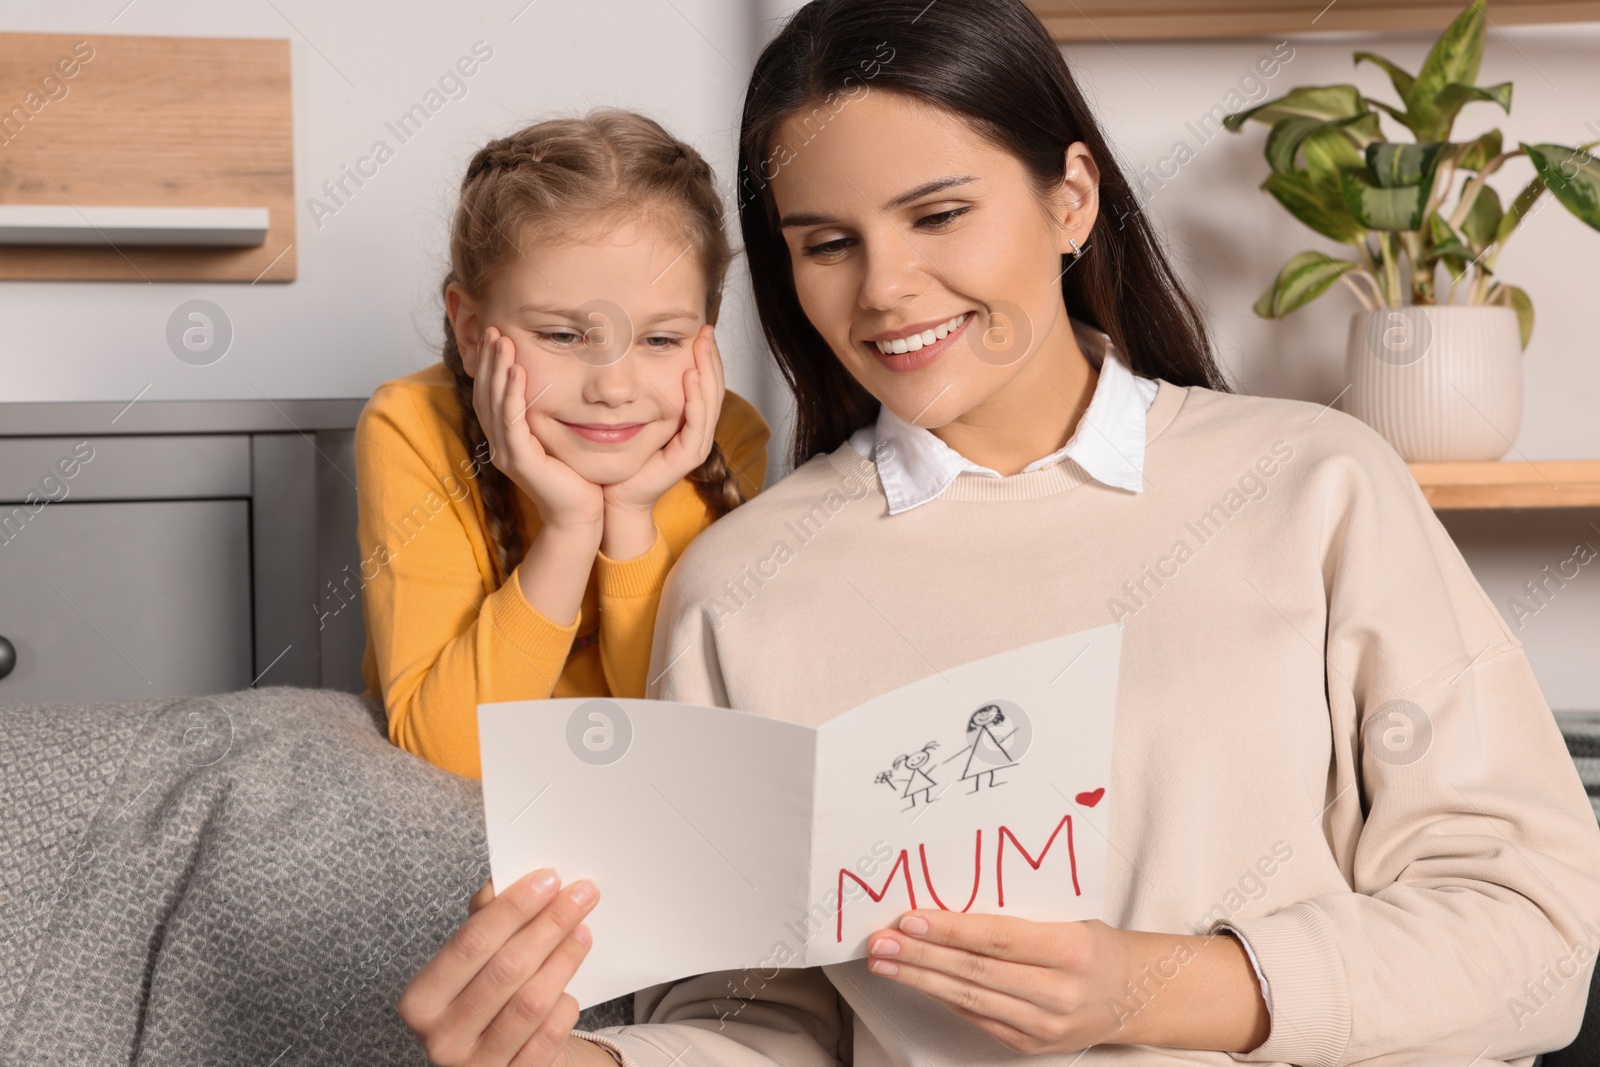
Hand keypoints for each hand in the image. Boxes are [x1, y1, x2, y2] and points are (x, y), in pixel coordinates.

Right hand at [398, 869, 610, 1066]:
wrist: (501, 1062)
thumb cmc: (485, 1001)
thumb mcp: (473, 963)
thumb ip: (482, 921)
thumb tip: (499, 880)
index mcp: (421, 1000)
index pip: (470, 942)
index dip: (513, 908)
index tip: (549, 878)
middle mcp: (441, 1038)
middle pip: (506, 969)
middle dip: (549, 925)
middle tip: (582, 895)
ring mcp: (476, 1066)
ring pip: (530, 1003)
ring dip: (563, 960)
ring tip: (583, 932)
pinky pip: (548, 1037)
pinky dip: (564, 1007)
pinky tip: (571, 989)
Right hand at [471, 325, 603, 532]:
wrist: (581, 513)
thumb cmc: (576, 477)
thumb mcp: (558, 437)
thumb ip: (549, 413)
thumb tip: (554, 383)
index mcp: (507, 438)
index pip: (490, 394)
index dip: (490, 365)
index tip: (496, 336)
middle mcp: (501, 444)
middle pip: (485, 394)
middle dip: (489, 360)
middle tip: (492, 330)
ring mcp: (507, 454)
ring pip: (495, 404)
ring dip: (498, 370)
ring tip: (502, 343)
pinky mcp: (520, 462)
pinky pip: (512, 422)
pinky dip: (512, 396)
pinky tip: (517, 373)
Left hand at [600, 324, 725, 514]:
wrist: (616, 495)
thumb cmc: (621, 457)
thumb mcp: (633, 415)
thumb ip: (641, 392)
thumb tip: (632, 355)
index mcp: (688, 420)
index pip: (704, 382)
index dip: (704, 356)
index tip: (700, 329)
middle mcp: (696, 430)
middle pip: (713, 387)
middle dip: (711, 357)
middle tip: (706, 330)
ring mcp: (695, 444)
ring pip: (710, 401)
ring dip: (708, 371)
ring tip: (703, 345)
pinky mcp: (688, 456)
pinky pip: (697, 422)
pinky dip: (695, 398)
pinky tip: (689, 376)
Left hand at [864, 913, 1268, 1054]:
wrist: (1136, 994)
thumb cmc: (1094, 944)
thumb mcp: (1068, 917)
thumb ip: (1017, 916)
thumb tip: (949, 902)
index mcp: (1071, 949)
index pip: (999, 938)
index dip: (951, 929)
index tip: (910, 917)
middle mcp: (1058, 992)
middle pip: (976, 972)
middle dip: (921, 956)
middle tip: (880, 941)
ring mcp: (1044, 1025)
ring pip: (970, 999)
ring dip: (920, 979)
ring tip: (885, 961)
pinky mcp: (1030, 1045)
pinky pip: (978, 1017)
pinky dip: (943, 998)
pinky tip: (916, 981)